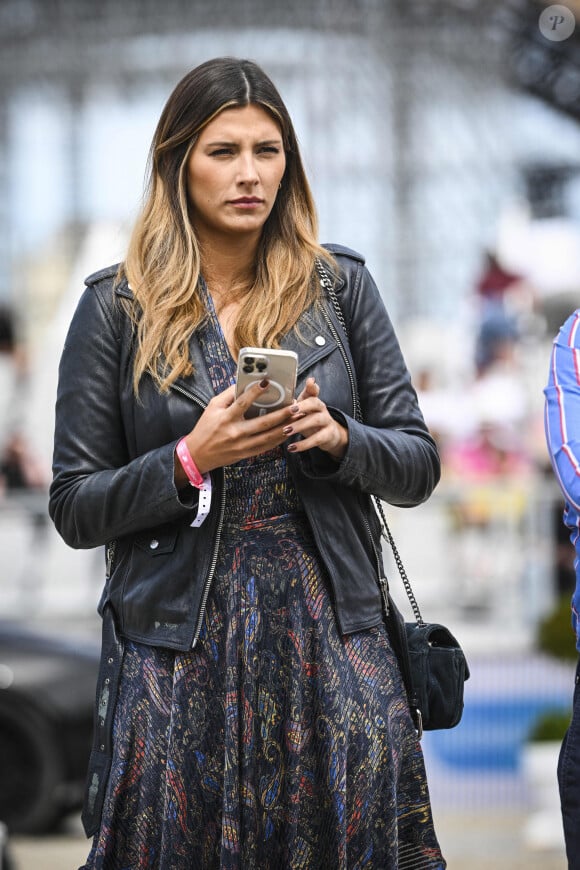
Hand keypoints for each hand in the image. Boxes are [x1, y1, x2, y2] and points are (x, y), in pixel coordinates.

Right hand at [175, 380, 297, 485]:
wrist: (198, 454)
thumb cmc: (205, 428)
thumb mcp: (212, 407)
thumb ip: (228, 395)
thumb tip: (243, 382)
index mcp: (226, 418)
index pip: (243, 403)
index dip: (255, 392)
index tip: (267, 382)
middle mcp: (236, 432)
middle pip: (263, 422)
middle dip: (282, 414)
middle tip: (296, 405)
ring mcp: (243, 445)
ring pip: (269, 437)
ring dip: (285, 427)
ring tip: (297, 418)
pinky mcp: (246, 454)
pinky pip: (266, 447)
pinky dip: (278, 439)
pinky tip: (288, 431)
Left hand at [283, 377, 348, 459]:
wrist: (329, 436)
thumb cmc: (311, 419)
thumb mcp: (303, 410)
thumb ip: (296, 401)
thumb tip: (294, 389)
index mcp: (314, 401)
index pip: (313, 391)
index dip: (311, 387)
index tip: (308, 382)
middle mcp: (322, 409)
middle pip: (315, 403)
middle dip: (302, 406)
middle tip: (289, 411)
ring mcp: (327, 421)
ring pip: (316, 420)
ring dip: (300, 425)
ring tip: (286, 431)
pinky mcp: (328, 435)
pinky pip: (316, 439)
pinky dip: (303, 444)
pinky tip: (292, 448)